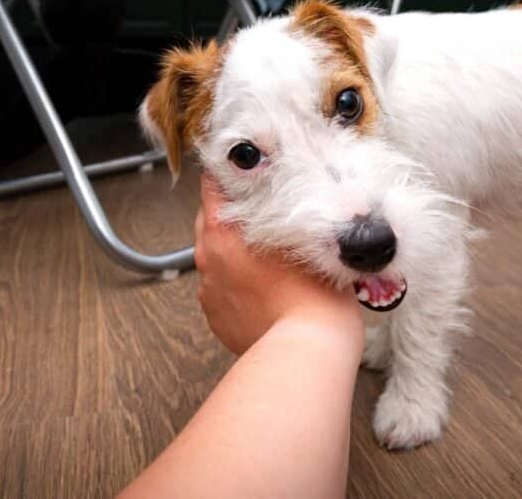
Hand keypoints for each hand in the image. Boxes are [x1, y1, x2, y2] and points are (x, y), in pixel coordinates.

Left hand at [194, 174, 361, 355]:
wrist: (307, 350)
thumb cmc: (314, 293)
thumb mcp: (310, 236)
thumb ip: (288, 214)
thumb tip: (287, 202)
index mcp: (222, 230)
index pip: (211, 184)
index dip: (229, 174)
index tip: (246, 171)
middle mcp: (207, 257)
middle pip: (212, 221)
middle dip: (236, 216)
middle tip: (269, 214)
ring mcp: (209, 291)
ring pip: (219, 258)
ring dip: (238, 254)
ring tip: (273, 259)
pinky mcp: (217, 319)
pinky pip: (225, 291)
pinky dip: (240, 287)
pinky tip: (268, 291)